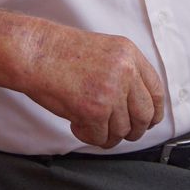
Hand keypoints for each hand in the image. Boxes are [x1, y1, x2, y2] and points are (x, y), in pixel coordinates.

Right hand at [19, 23, 164, 148]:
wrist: (33, 52)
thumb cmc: (59, 53)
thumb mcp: (103, 51)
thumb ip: (124, 73)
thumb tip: (138, 106)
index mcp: (129, 54)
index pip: (156, 91)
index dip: (154, 112)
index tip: (148, 121)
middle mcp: (125, 71)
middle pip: (144, 116)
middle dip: (133, 130)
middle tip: (116, 130)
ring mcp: (111, 91)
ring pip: (122, 130)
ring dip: (106, 134)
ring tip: (87, 122)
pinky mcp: (94, 110)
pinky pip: (101, 137)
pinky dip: (88, 136)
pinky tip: (76, 123)